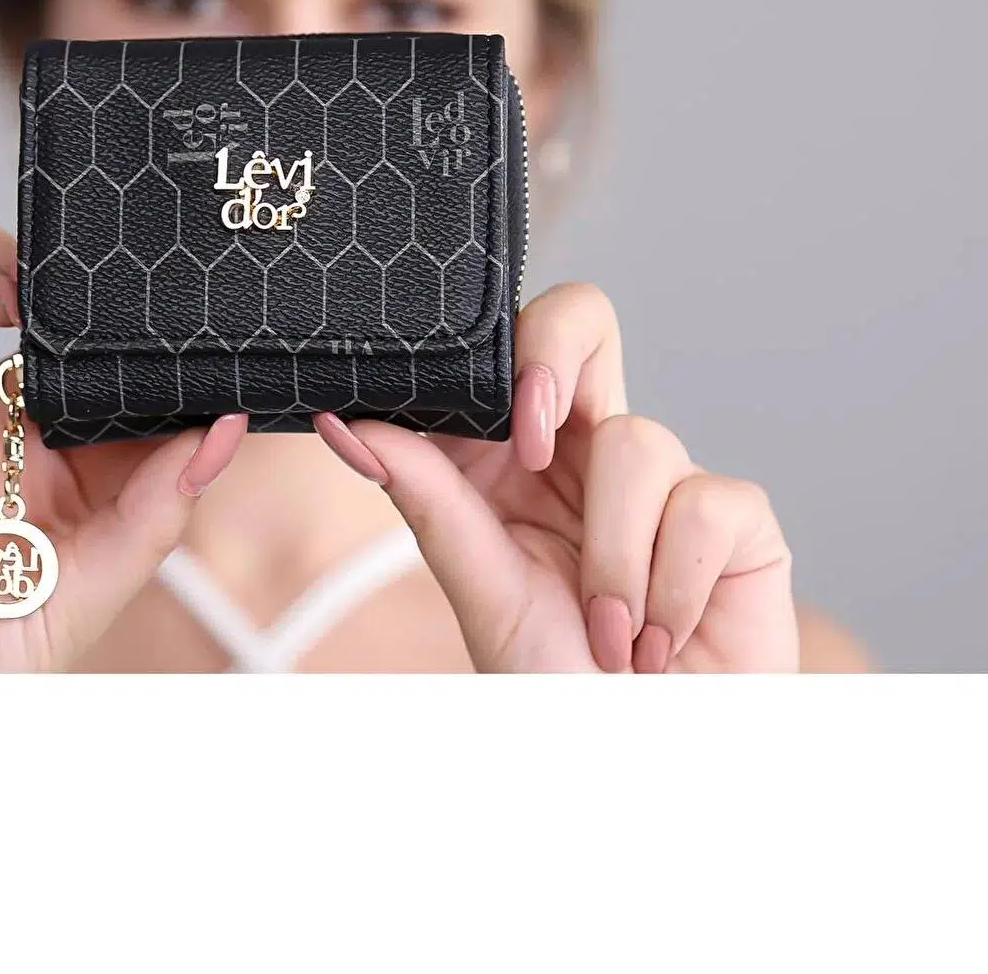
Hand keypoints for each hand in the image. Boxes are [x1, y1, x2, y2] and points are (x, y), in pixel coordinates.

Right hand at [0, 228, 245, 671]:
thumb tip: (221, 433)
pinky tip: (11, 290)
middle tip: (155, 294)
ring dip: (39, 270)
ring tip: (83, 286)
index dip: (163, 363)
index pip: (125, 388)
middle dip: (107, 303)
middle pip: (66, 329)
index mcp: (64, 475)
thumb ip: (157, 511)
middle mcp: (8, 430)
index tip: (213, 350)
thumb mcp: (94, 588)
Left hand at [314, 283, 797, 671]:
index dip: (506, 354)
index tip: (499, 426)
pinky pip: (705, 502)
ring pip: (637, 440)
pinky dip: (671, 587)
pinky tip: (660, 641)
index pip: (512, 348)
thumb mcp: (478, 584)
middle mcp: (589, 450)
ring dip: (611, 559)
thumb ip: (423, 494)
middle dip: (554, 362)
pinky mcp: (737, 517)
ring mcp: (667, 476)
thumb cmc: (557, 677)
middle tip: (533, 443)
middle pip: (584, 320)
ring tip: (610, 635)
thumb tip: (344, 423)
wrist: (643, 761)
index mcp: (519, 454)